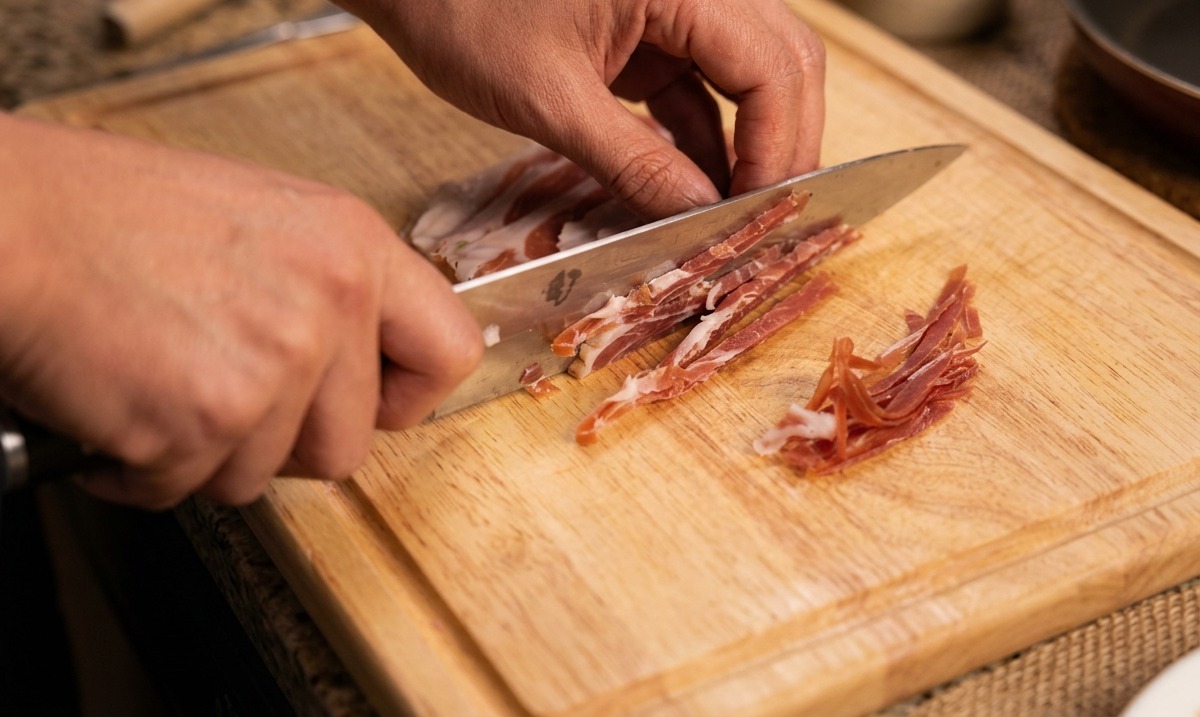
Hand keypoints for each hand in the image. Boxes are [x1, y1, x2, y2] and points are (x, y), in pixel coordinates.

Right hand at [0, 114, 481, 508]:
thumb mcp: (261, 219)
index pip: (448, 350)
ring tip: (159, 385)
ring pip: (265, 476)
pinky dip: (145, 469)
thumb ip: (325, 289)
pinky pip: (190, 488)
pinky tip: (120, 407)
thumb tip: (356, 364)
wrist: (11, 225)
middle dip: (283, 441)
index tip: (371, 402)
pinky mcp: (207, 421)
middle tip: (224, 399)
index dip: (406, 395)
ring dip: (207, 453)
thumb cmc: (110, 213)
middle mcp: (329, 305)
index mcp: (352, 248)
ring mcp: (273, 367)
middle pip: (348, 443)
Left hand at [342, 0, 825, 218]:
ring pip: (749, 75)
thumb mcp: (549, 100)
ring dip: (747, 145)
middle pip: (781, 64)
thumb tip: (700, 216)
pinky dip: (704, 138)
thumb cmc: (462, 10)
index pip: (772, 66)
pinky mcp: (649, 30)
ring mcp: (675, 4)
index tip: (758, 214)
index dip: (776, 148)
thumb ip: (633, 162)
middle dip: (779, 146)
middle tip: (762, 220)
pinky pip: (700, 84)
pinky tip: (695, 190)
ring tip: (732, 215)